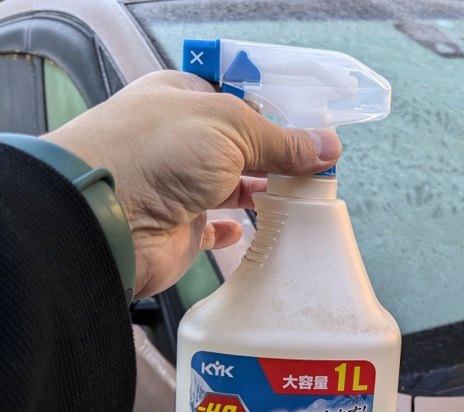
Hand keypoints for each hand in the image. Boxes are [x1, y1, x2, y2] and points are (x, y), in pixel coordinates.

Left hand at [43, 70, 340, 297]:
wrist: (104, 218)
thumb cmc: (153, 153)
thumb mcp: (230, 128)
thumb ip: (282, 141)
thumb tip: (327, 147)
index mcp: (183, 98)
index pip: (238, 99)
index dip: (275, 112)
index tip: (313, 128)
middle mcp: (180, 140)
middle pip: (240, 145)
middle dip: (276, 154)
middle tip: (317, 165)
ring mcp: (179, 184)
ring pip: (231, 185)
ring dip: (262, 190)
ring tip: (301, 195)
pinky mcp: (180, 226)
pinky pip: (212, 228)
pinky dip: (233, 228)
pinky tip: (250, 227)